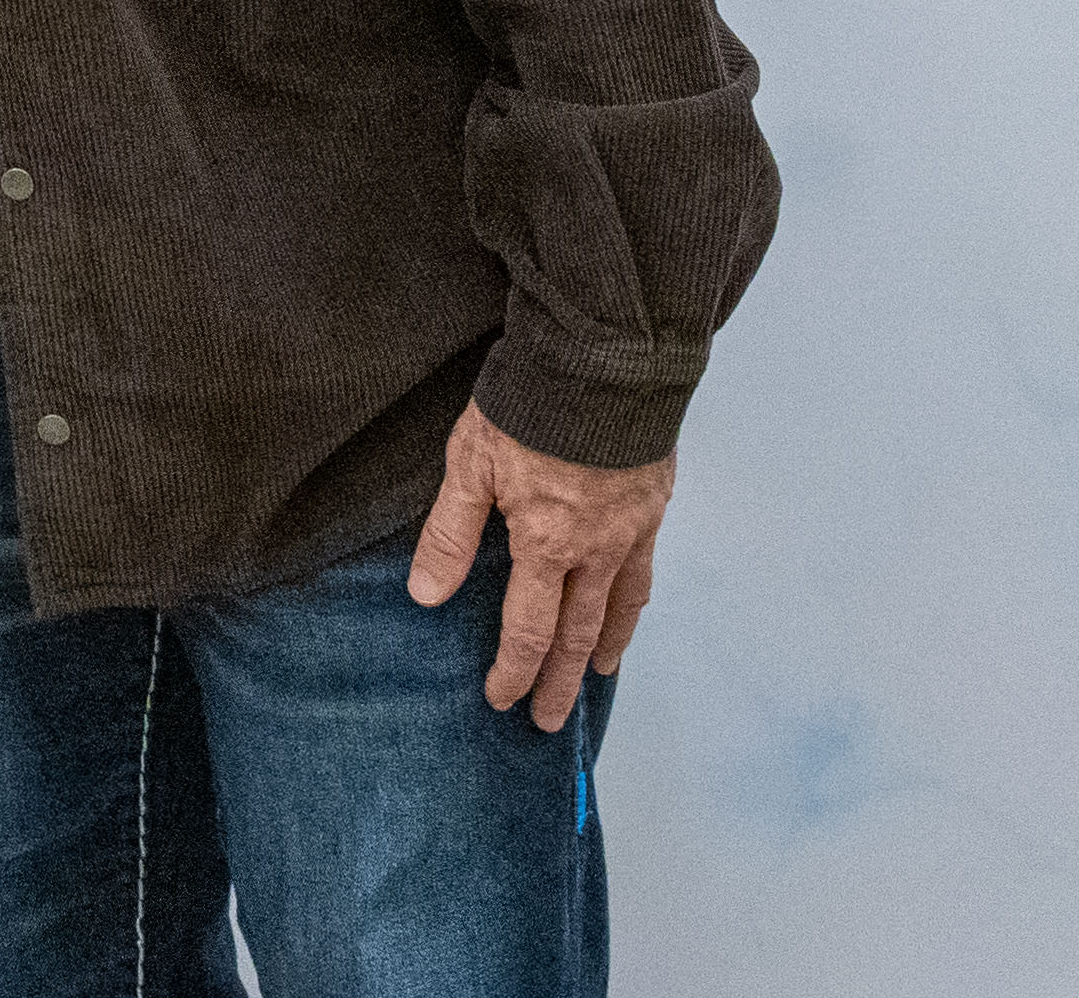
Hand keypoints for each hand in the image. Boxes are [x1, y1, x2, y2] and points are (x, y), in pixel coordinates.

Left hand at [407, 400, 673, 730]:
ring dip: (603, 649)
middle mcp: (595, 548)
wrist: (605, 358)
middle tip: (549, 721)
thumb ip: (450, 533)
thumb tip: (425, 595)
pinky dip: (633, 602)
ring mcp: (631, 529)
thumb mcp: (471, 463)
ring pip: (618, 608)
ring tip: (594, 677)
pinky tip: (627, 609)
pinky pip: (645, 571)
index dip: (513, 670)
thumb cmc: (530, 405)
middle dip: (558, 681)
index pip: (527, 628)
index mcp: (546, 543)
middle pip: (575, 633)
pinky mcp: (653, 504)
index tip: (501, 700)